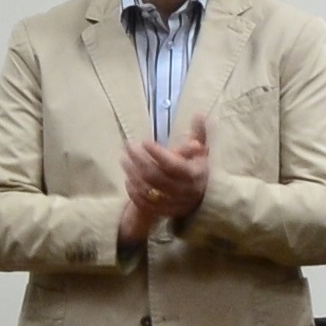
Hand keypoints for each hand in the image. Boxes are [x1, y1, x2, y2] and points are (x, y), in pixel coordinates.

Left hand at [117, 120, 212, 247]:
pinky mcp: (164, 212)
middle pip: (156, 176)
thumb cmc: (198, 169)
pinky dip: (134, 192)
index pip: (173, 165)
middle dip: (139, 161)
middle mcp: (184, 190)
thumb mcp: (202, 151)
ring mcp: (173, 203)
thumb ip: (199, 133)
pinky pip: (145, 204)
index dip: (157, 154)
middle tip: (128, 147)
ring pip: (148, 190)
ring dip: (133, 175)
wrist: (202, 198)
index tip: (144, 141)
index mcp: (194, 174)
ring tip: (124, 160)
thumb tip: (199, 113)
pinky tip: (128, 179)